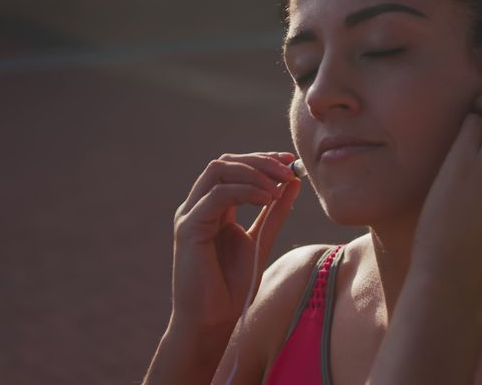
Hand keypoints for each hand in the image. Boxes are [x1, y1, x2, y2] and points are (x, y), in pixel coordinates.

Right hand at [170, 152, 301, 331]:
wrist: (212, 321)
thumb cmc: (232, 286)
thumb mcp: (261, 239)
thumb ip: (275, 211)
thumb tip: (293, 182)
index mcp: (213, 208)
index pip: (233, 168)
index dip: (261, 160)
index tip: (289, 162)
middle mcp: (197, 207)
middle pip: (225, 163)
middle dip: (259, 161)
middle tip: (287, 169)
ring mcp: (190, 215)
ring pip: (218, 170)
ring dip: (253, 172)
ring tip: (278, 186)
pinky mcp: (188, 228)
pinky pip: (217, 195)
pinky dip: (245, 191)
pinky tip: (267, 199)